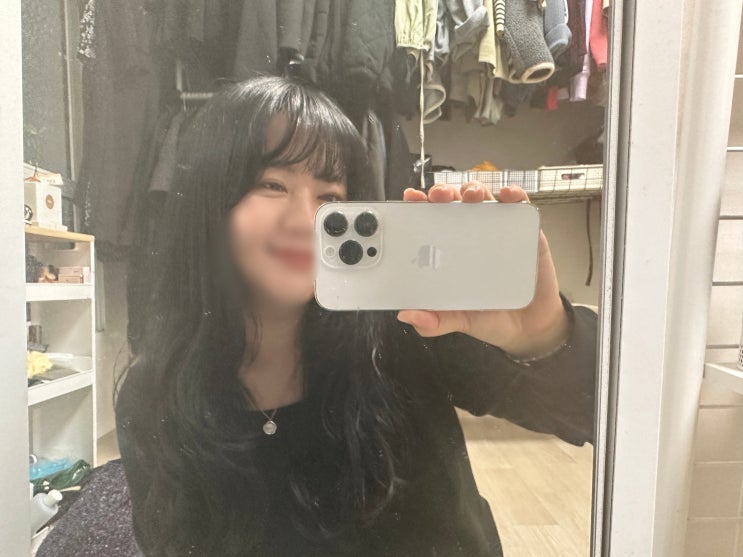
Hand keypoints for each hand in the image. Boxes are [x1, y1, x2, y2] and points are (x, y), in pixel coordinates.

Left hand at [397, 182, 570, 358]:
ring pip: (483, 198)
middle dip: (444, 192)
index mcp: (450, 252)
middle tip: (439, 196)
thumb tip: (407, 316)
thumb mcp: (459, 320)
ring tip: (470, 196)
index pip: (431, 221)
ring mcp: (498, 232)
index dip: (420, 205)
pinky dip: (514, 196)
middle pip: (454, 203)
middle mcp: (471, 236)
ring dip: (474, 189)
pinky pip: (519, 208)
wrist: (529, 328)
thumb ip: (435, 320)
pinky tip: (507, 195)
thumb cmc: (491, 318)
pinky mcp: (526, 233)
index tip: (411, 197)